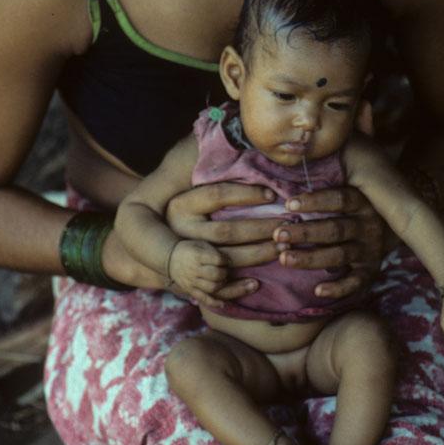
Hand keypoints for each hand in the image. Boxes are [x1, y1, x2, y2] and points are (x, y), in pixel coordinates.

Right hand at [166, 182, 279, 300]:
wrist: (156, 248)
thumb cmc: (188, 213)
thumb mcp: (192, 193)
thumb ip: (216, 179)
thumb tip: (248, 158)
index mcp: (182, 205)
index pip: (218, 194)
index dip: (246, 193)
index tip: (273, 195)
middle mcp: (183, 231)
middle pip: (227, 230)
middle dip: (260, 229)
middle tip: (287, 225)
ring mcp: (184, 256)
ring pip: (226, 258)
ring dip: (258, 254)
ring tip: (283, 246)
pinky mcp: (190, 279)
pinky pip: (216, 286)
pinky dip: (238, 286)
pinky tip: (257, 282)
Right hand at [168, 239, 228, 307]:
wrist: (169, 258)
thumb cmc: (190, 249)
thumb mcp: (200, 244)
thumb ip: (213, 251)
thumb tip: (229, 261)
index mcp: (197, 256)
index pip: (218, 260)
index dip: (225, 261)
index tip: (226, 260)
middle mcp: (194, 269)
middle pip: (216, 274)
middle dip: (225, 272)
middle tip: (224, 270)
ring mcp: (192, 281)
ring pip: (212, 287)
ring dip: (221, 284)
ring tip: (221, 279)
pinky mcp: (190, 290)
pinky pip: (203, 299)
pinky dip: (214, 303)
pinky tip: (223, 304)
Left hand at [272, 186, 386, 299]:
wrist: (390, 227)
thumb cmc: (351, 204)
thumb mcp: (348, 185)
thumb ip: (326, 175)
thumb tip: (296, 158)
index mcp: (362, 202)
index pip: (340, 199)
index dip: (315, 201)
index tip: (288, 204)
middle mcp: (368, 225)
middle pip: (335, 229)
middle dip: (305, 233)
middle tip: (278, 234)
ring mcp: (370, 249)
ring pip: (339, 255)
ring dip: (311, 258)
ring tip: (284, 259)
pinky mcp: (370, 271)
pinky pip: (355, 283)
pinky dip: (338, 288)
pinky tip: (317, 291)